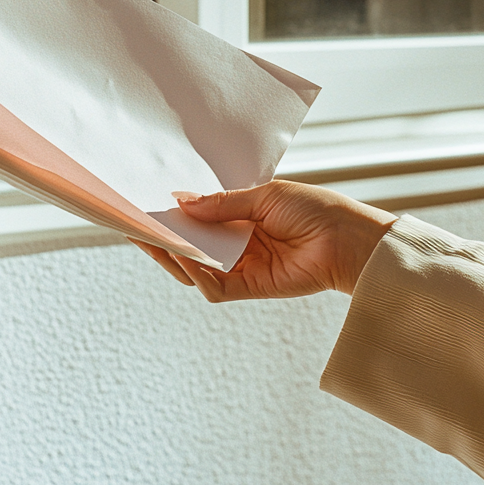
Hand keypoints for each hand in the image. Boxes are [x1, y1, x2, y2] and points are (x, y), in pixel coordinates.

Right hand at [130, 180, 396, 301]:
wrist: (348, 240)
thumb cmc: (316, 210)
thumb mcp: (264, 196)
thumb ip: (221, 204)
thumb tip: (180, 201)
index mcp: (242, 216)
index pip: (199, 218)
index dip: (173, 214)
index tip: (145, 205)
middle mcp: (239, 242)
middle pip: (191, 245)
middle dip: (163, 237)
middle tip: (135, 226)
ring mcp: (242, 267)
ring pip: (196, 268)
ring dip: (173, 256)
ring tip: (151, 240)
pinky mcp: (250, 288)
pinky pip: (214, 287)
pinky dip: (197, 275)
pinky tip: (186, 259)